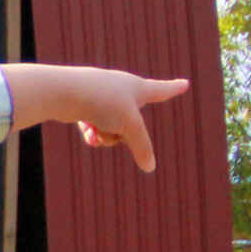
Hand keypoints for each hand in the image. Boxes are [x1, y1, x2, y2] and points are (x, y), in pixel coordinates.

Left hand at [3, 64, 190, 172]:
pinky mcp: (85, 105)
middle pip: (132, 123)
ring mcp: (103, 97)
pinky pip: (95, 127)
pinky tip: (87, 132)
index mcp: (139, 87)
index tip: (184, 84)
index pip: (162, 90)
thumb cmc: (103, 102)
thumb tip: (150, 168)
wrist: (65, 92)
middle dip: (122, 133)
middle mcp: (123, 89)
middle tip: (109, 121)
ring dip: (106, 135)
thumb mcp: (129, 126)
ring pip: (112, 128)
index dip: (174, 88)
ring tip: (95, 126)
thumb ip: (141, 146)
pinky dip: (92, 133)